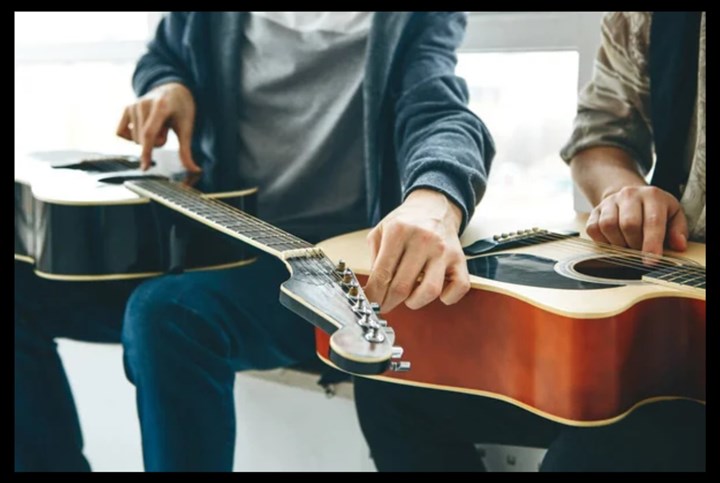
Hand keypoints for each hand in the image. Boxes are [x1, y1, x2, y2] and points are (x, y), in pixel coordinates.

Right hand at [116, 82, 199, 171]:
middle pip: (143, 140)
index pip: (149, 134)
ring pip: (134, 139)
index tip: (145, 168)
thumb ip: (186, 150)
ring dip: (147, 139)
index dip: (146, 153)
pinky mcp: (126, 108)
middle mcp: (144, 103)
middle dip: (156, 143)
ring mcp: (133, 104)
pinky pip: (121, 133)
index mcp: (161, 106)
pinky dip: (131, 137)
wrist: (174, 91)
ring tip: (157, 125)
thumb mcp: (186, 128)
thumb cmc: (182, 109)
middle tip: (165, 129)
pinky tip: (142, 128)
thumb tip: (194, 170)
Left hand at [364, 189, 469, 313]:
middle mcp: (423, 240)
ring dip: (415, 302)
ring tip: (409, 298)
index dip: (374, 295)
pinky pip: (459, 287)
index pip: (382, 274)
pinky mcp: (460, 258)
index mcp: (398, 231)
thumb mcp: (381, 230)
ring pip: (430, 291)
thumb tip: (373, 289)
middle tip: (385, 305)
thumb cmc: (405, 222)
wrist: (434, 206)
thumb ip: (375, 258)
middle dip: (389, 302)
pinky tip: (437, 292)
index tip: (371, 303)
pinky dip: (448, 297)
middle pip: (402, 287)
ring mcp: (443, 250)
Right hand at [586, 185, 687, 255]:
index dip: (651, 244)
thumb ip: (678, 230)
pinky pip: (593, 229)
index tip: (651, 261)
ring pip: (608, 226)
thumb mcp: (673, 215)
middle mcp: (629, 194)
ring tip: (627, 245)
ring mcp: (610, 202)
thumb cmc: (654, 210)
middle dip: (634, 245)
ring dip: (618, 243)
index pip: (652, 221)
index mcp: (652, 195)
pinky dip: (602, 241)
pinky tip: (613, 241)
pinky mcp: (595, 210)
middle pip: (628, 224)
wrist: (631, 196)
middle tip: (640, 251)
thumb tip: (679, 245)